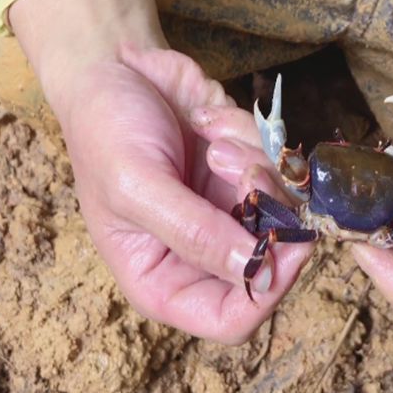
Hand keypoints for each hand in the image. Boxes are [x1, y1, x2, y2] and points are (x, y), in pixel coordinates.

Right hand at [10, 0, 312, 342]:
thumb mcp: (136, 186)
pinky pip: (280, 168)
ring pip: (284, 211)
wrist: (113, 70)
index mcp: (161, 280)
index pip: (231, 321)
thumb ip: (193, 232)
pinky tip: (211, 123)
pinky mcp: (246, 176)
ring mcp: (229, 214)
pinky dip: (254, 139)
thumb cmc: (106, 134)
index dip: (267, 290)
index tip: (286, 243)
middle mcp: (202, 256)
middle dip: (266, 210)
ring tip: (213, 140)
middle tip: (243, 168)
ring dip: (257, 165)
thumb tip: (255, 270)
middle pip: (272, 264)